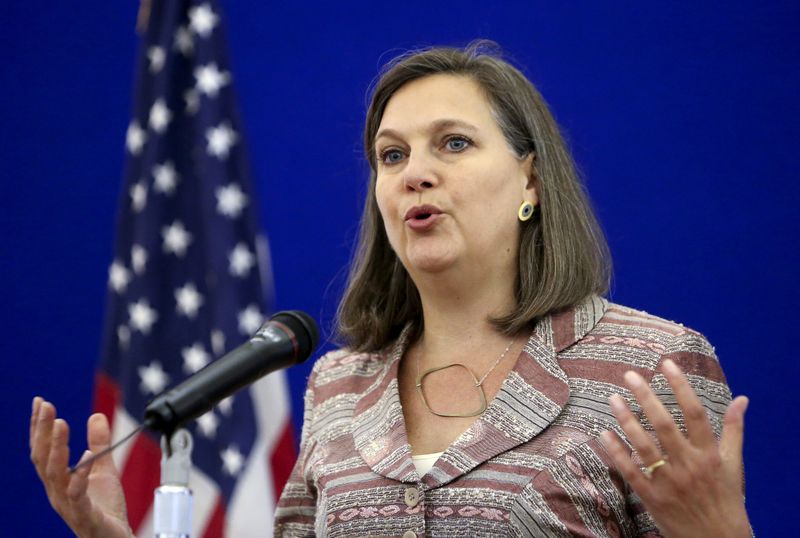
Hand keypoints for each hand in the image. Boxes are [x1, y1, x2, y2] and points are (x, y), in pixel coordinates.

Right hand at [30, 397, 132, 537]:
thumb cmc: (105, 508)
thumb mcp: (103, 469)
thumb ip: (99, 444)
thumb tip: (96, 416)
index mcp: (58, 480)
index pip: (43, 450)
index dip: (39, 427)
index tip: (40, 401)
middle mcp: (57, 491)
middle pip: (44, 459)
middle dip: (42, 431)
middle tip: (46, 405)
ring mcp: (68, 504)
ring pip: (55, 474)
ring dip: (56, 448)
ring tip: (60, 424)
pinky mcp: (85, 515)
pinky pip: (78, 495)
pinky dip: (79, 476)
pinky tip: (83, 458)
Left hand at [601, 359, 750, 537]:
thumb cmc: (727, 500)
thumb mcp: (734, 465)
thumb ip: (734, 430)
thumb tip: (742, 399)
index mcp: (710, 454)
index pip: (695, 413)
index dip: (681, 386)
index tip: (666, 363)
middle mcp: (689, 465)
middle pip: (664, 424)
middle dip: (646, 397)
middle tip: (629, 375)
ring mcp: (668, 481)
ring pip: (643, 445)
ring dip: (626, 420)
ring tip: (612, 398)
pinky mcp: (652, 497)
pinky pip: (630, 471)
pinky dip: (616, 452)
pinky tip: (604, 432)